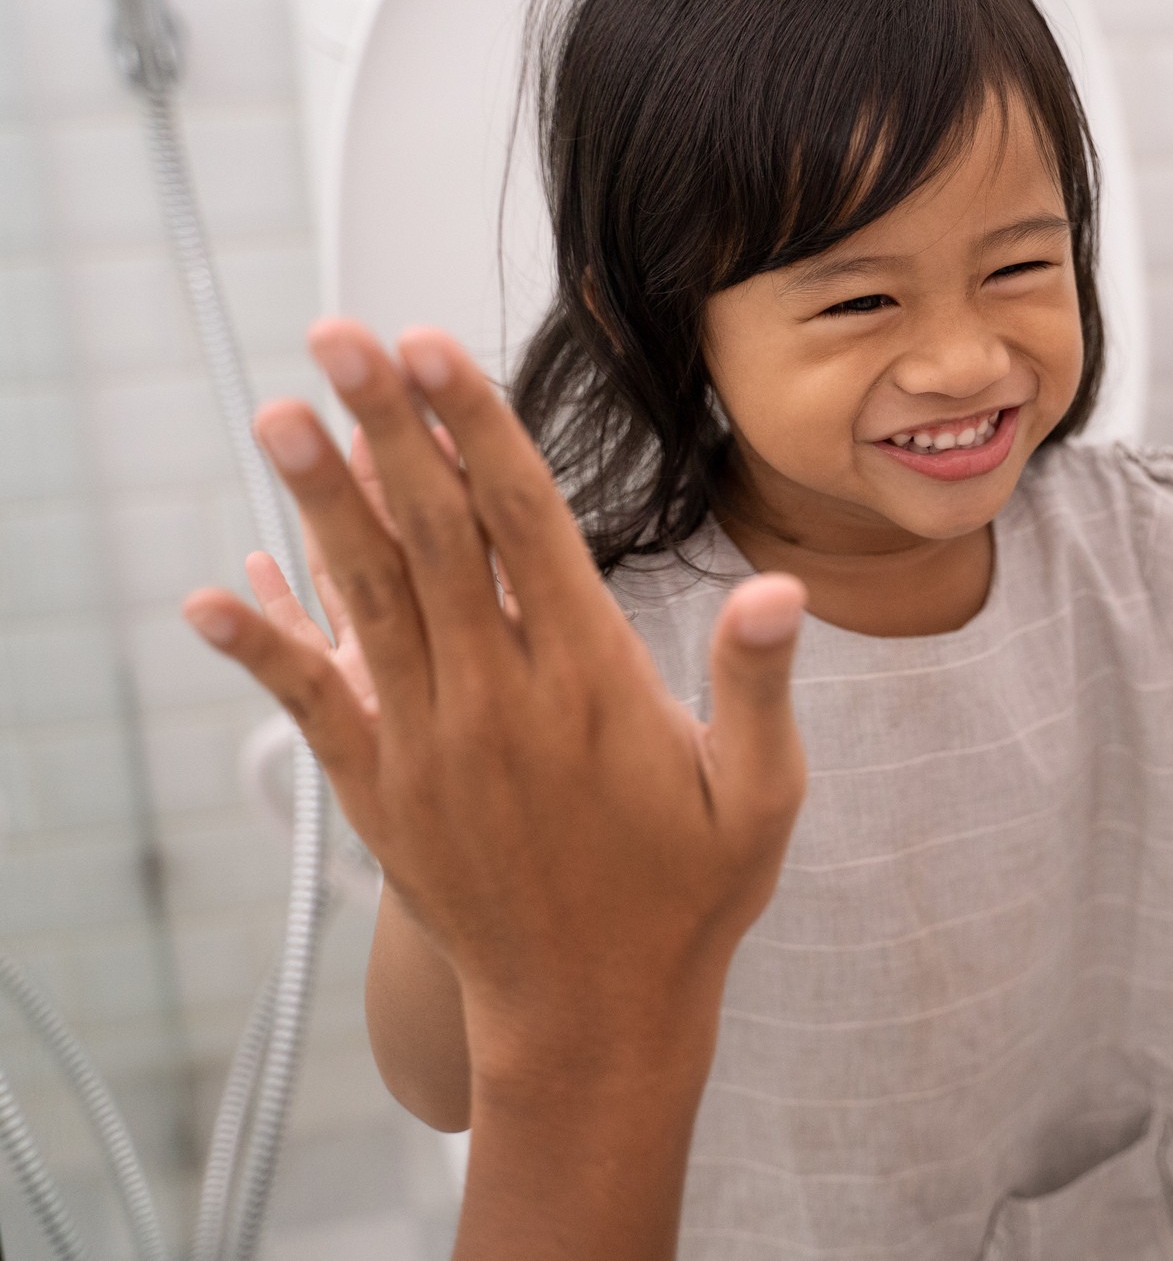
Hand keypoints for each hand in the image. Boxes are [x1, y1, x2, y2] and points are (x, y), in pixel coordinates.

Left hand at [182, 319, 808, 1257]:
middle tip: (338, 335)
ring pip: (368, 598)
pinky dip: (263, 645)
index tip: (431, 350)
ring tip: (278, 415)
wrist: (591, 1019)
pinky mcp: (382, 792)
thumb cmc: (688, 898)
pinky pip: (313, 702)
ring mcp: (429, 746)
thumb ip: (759, 686)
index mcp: (592, 683)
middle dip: (385, 429)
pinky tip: (209, 593)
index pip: (524, 527)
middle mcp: (499, 701)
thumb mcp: (761, 797)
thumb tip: (781, 588)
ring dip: (320, 501)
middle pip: (431, 536)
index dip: (474, 430)